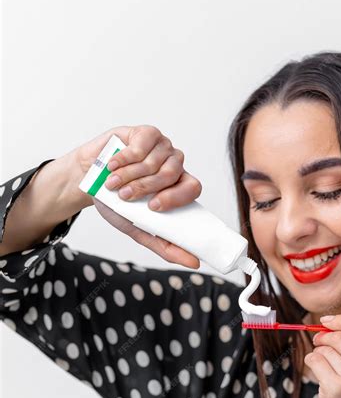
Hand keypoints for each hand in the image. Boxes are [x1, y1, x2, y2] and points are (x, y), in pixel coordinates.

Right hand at [74, 124, 201, 268]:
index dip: (177, 196)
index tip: (154, 207)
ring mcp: (161, 147)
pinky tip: (112, 166)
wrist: (89, 179)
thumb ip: (164, 245)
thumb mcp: (138, 228)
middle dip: (145, 187)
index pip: (193, 188)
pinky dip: (124, 158)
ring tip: (112, 184)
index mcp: (178, 186)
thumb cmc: (116, 202)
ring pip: (154, 160)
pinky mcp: (145, 134)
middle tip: (125, 197)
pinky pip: (141, 145)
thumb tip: (195, 263)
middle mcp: (174, 164)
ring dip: (129, 175)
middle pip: (172, 173)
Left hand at [304, 290, 340, 397]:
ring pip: (324, 349)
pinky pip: (314, 361)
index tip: (328, 321)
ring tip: (328, 370)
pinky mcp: (337, 390)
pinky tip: (321, 376)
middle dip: (325, 339)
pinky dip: (312, 364)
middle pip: (339, 336)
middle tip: (322, 346)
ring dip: (319, 354)